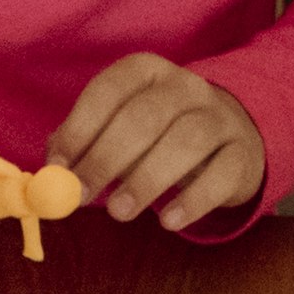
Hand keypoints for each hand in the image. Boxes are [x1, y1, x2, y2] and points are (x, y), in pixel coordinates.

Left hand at [45, 52, 270, 233]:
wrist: (231, 138)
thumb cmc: (159, 136)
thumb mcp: (120, 128)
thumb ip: (83, 142)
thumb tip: (50, 170)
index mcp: (148, 72)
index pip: (110, 89)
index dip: (81, 127)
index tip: (59, 166)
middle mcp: (187, 87)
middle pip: (146, 116)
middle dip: (107, 157)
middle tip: (82, 194)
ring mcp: (220, 118)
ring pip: (186, 141)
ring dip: (147, 179)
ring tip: (118, 212)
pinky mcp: (243, 153)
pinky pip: (221, 174)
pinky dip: (193, 200)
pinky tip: (168, 222)